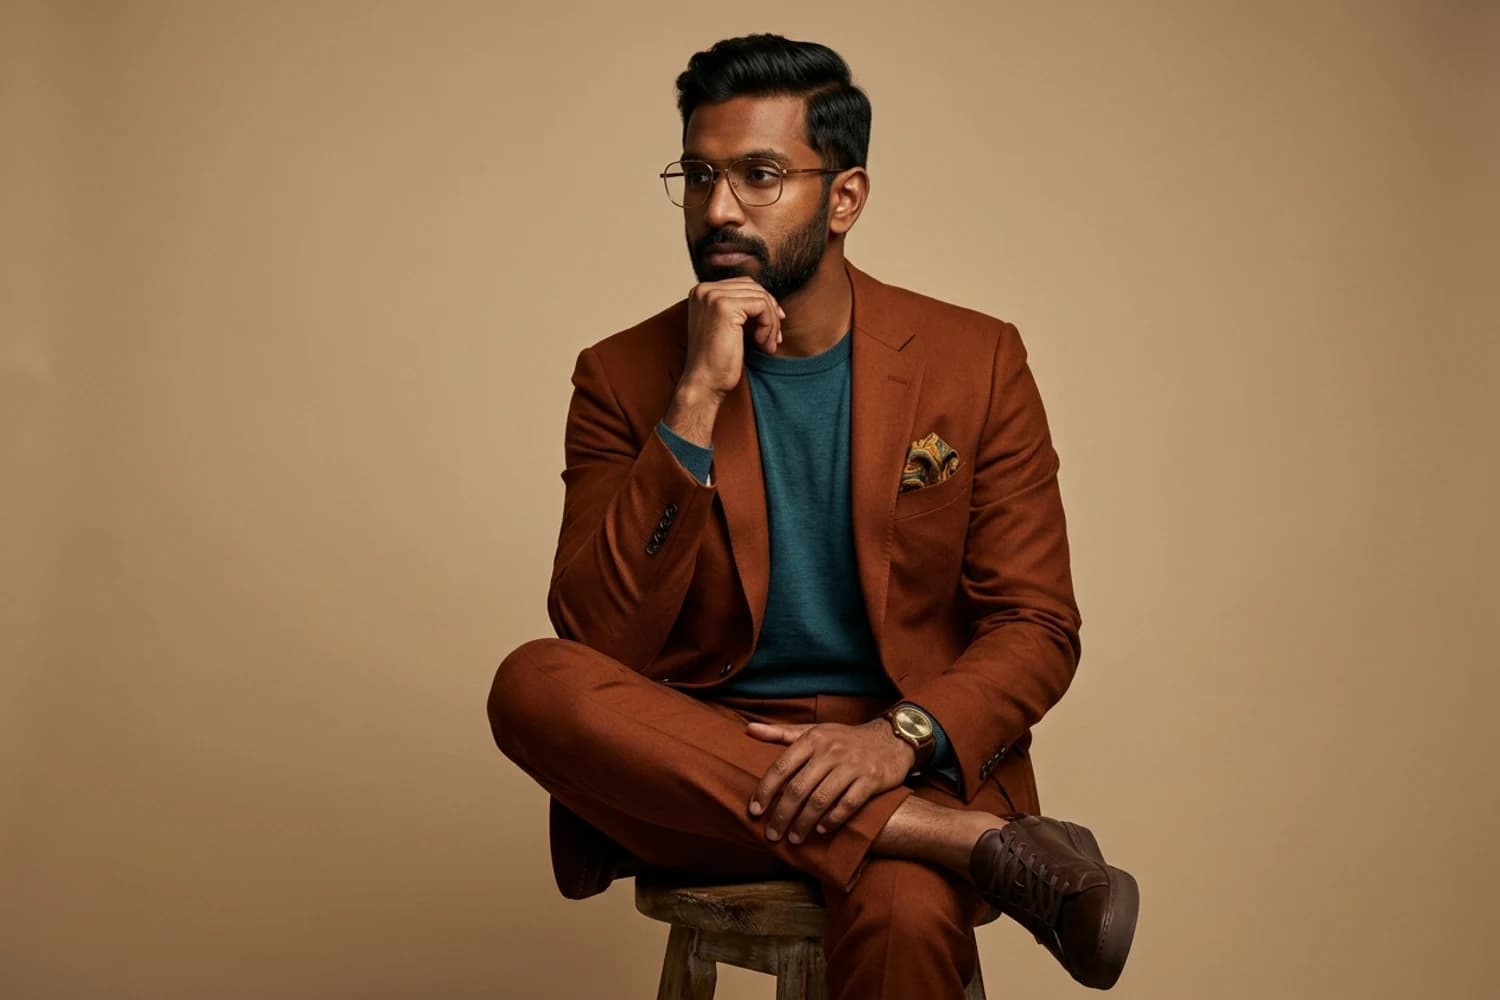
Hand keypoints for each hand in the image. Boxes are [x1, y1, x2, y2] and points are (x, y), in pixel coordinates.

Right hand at [680, 276, 784, 398]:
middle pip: (753, 288)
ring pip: (760, 297)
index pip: (744, 285)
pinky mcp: (724, 306)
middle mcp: (704, 290)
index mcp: (702, 292)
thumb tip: (770, 298)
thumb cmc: (717, 361)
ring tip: (767, 344)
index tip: (772, 327)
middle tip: (774, 337)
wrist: (704, 383)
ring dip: (771, 322)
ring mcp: (713, 296)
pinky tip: (761, 344)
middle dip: (770, 312)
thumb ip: (740, 308)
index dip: (763, 304)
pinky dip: (769, 325)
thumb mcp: (727, 327)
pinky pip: (762, 306)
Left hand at [745, 719, 914, 844]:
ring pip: (821, 800)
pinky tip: (822, 830)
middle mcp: (831, 751)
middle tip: (772, 834)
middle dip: (782, 815)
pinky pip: (848, 805)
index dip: (765, 791)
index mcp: (813, 739)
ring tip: (794, 838)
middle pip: (798, 789)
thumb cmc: (844, 739)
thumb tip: (748, 730)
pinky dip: (833, 820)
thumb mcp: (814, 730)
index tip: (754, 811)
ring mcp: (852, 766)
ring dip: (804, 823)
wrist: (891, 739)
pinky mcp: (871, 780)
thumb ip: (781, 733)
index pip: (781, 767)